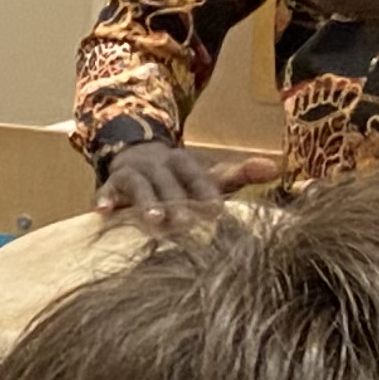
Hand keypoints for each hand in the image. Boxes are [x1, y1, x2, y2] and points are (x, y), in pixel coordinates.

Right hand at [96, 140, 281, 230]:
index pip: (199, 176)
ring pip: (140, 187)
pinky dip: (104, 200)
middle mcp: (160, 164)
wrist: (137, 155)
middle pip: (169, 183)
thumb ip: (239, 173)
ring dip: (146, 203)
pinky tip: (102, 213)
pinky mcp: (113, 183)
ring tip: (152, 222)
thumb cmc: (180, 176)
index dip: (206, 192)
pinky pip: (107, 191)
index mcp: (186, 162)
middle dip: (176, 202)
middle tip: (186, 224)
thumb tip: (275, 167)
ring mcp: (135, 173)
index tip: (217, 211)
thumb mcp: (208, 173)